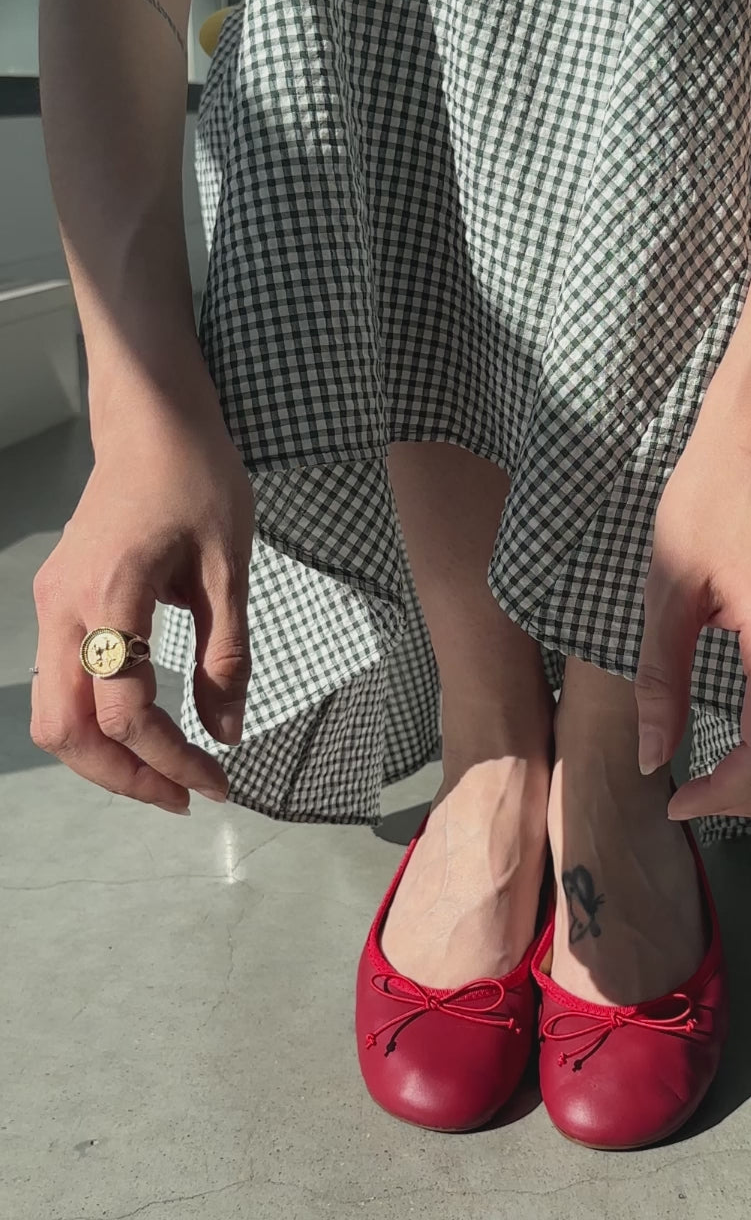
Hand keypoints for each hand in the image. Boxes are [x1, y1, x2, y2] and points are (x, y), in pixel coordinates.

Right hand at [30, 382, 254, 812]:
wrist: (151, 423)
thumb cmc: (198, 481)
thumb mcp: (230, 570)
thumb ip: (227, 657)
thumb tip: (227, 733)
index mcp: (111, 596)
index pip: (127, 713)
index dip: (173, 761)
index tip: (220, 783)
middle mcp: (64, 609)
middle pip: (67, 730)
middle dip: (125, 777)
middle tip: (185, 796)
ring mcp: (51, 607)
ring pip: (53, 716)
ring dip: (105, 758)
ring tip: (167, 774)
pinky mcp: (57, 604)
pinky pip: (60, 687)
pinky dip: (96, 726)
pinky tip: (146, 732)